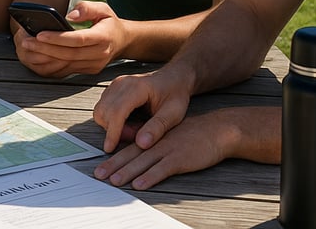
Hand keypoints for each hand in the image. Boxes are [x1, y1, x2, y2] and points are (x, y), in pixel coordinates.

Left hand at [13, 1, 124, 76]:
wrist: (123, 42)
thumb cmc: (109, 22)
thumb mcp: (103, 9)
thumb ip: (87, 8)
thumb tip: (70, 16)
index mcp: (104, 37)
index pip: (78, 39)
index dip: (58, 38)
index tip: (40, 33)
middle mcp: (100, 54)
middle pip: (69, 54)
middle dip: (45, 48)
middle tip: (26, 41)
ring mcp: (94, 65)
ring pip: (66, 64)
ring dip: (45, 57)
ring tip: (28, 48)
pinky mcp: (88, 71)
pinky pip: (67, 70)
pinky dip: (51, 64)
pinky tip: (37, 57)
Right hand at [92, 67, 190, 153]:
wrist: (173, 78)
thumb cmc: (175, 94)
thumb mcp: (173, 114)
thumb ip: (157, 128)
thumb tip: (141, 144)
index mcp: (137, 87)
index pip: (117, 111)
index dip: (112, 131)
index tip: (110, 148)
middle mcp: (122, 83)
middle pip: (105, 111)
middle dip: (115, 130)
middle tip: (137, 135)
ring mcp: (115, 85)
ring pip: (101, 110)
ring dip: (112, 126)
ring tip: (135, 128)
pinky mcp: (113, 89)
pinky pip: (104, 108)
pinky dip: (112, 120)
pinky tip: (130, 122)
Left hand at [93, 111, 234, 189]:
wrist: (217, 130)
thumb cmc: (194, 134)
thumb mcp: (171, 136)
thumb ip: (156, 144)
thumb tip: (141, 156)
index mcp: (154, 138)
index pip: (129, 149)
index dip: (114, 159)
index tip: (100, 168)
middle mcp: (157, 143)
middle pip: (131, 156)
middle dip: (113, 166)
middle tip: (98, 175)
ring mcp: (168, 150)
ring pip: (143, 162)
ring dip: (127, 172)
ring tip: (113, 181)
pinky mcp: (180, 159)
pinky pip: (162, 169)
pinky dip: (149, 177)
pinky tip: (139, 185)